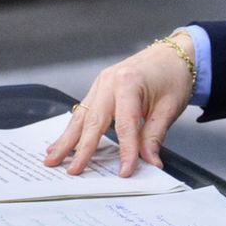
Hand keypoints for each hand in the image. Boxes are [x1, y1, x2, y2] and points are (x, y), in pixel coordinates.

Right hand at [43, 34, 195, 176]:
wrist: (173, 54)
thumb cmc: (173, 75)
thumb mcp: (169, 108)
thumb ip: (154, 137)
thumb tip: (149, 162)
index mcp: (128, 83)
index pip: (125, 125)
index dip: (125, 151)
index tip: (124, 172)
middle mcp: (109, 81)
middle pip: (92, 121)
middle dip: (80, 148)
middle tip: (72, 170)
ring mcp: (101, 83)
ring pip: (81, 116)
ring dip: (67, 139)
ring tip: (52, 158)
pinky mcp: (99, 88)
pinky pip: (83, 111)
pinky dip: (73, 129)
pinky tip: (62, 142)